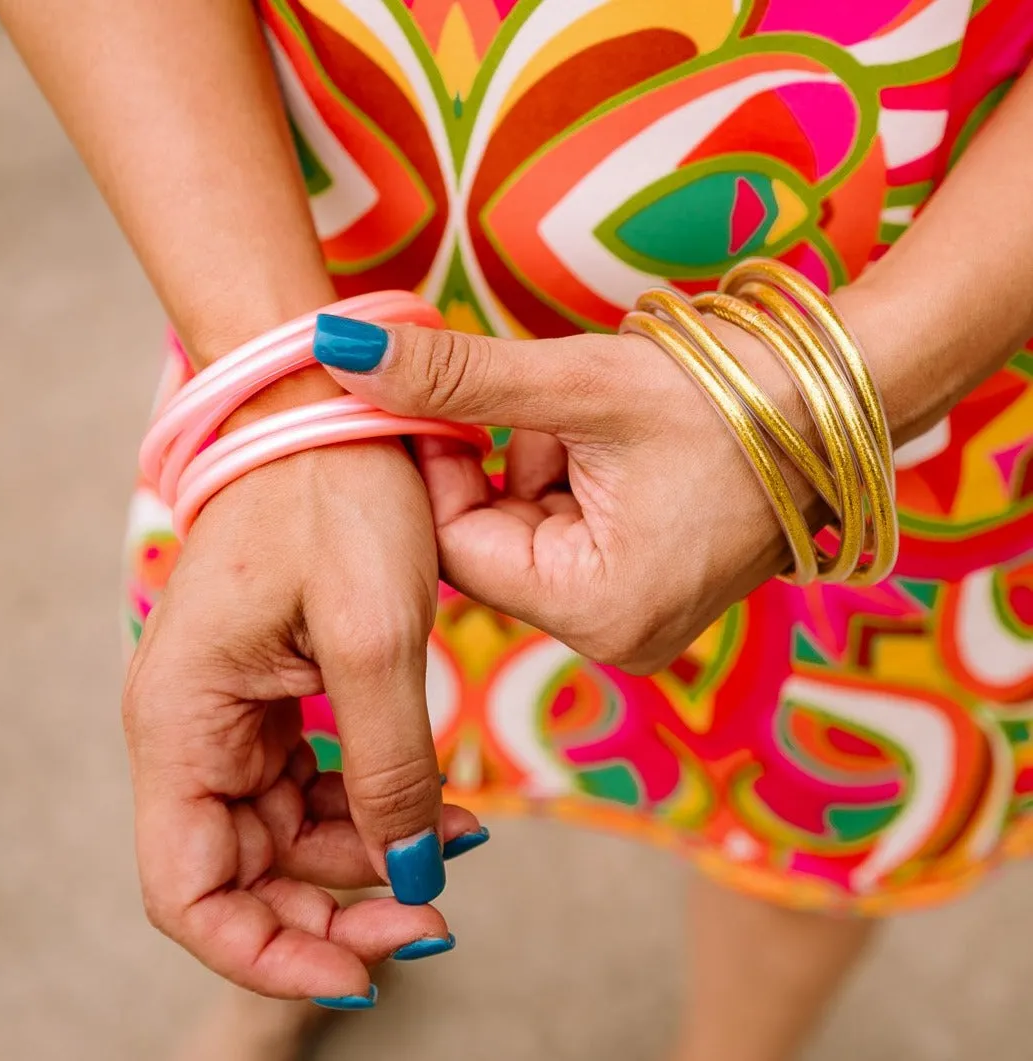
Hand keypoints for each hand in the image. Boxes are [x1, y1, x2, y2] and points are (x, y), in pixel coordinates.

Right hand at [123, 443, 481, 999]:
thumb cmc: (336, 496)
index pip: (189, 889)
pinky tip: (439, 806)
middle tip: (434, 919)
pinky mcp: (275, 688)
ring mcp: (232, 709)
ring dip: (365, 855)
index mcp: (185, 720)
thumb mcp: (377, 635)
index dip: (266, 952)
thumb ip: (389, 764)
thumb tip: (408, 878)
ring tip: (458, 844)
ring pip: (285, 832)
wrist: (329, 410)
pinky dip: (372, 802)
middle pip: (244, 871)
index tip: (362, 971)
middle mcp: (192, 726)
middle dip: (335, 908)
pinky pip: (312, 778)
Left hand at [312, 310, 848, 673]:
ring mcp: (636, 616)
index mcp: (598, 609)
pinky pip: (569, 534)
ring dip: (536, 463)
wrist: (845, 393)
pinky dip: (569, 478)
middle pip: (492, 545)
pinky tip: (613, 439)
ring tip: (595, 416)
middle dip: (499, 462)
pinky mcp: (649, 586)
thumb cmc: (734, 390)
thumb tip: (339, 348)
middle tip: (530, 396)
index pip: (461, 548)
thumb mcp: (580, 381)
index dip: (439, 467)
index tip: (438, 395)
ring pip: (527, 534)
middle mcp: (615, 633)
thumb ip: (456, 373)